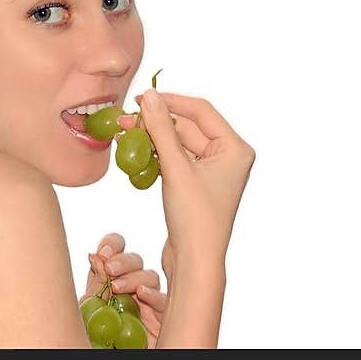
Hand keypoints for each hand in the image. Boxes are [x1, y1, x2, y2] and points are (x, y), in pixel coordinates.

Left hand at [80, 232, 165, 347]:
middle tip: (109, 268)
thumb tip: (95, 255)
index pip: (116, 251)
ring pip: (150, 277)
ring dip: (134, 277)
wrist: (107, 355)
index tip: (101, 253)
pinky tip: (141, 295)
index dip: (112, 245)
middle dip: (123, 260)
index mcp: (110, 280)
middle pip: (136, 260)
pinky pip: (164, 301)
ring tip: (118, 288)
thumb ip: (96, 284)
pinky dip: (153, 294)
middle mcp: (130, 287)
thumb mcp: (90, 309)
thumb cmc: (95, 338)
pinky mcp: (161, 319)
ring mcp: (147, 302)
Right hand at [118, 90, 255, 273]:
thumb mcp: (176, 168)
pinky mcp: (196, 184)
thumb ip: (161, 130)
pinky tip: (136, 152)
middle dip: (157, 122)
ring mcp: (212, 171)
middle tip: (127, 118)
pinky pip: (175, 159)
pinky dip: (157, 154)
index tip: (142, 98)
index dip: (171, 101)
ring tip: (125, 132)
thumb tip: (150, 97)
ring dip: (153, 138)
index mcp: (235, 148)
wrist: (194, 262)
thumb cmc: (194, 218)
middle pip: (188, 126)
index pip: (201, 111)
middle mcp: (228, 156)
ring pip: (179, 142)